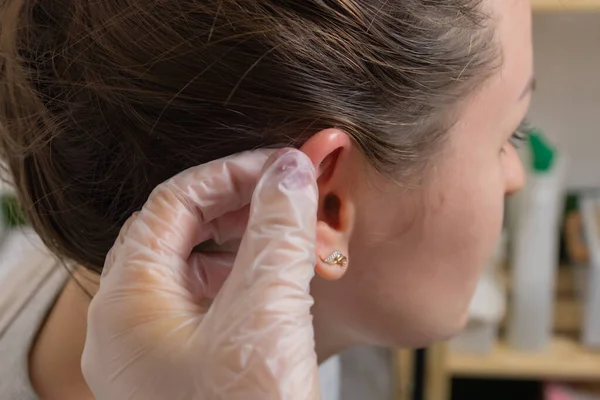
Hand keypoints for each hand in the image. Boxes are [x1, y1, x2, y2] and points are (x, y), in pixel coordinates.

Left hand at [82, 149, 319, 399]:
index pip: (173, 201)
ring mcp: (148, 353)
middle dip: (237, 206)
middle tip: (286, 195)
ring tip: (286, 237)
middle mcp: (125, 326)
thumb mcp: (265, 313)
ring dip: (240, 245)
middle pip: (176, 231)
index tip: (283, 167)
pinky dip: (238, 284)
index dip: (232, 173)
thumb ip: (277, 232)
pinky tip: (273, 285)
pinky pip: (201, 306)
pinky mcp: (176, 374)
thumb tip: (290, 170)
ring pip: (190, 271)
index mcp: (126, 301)